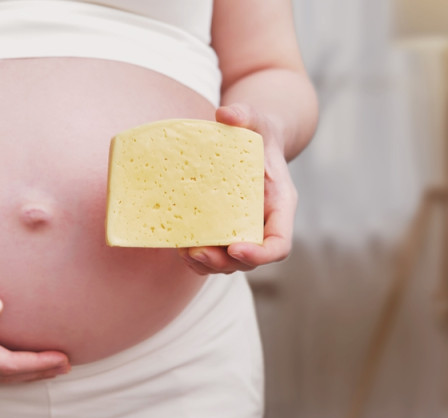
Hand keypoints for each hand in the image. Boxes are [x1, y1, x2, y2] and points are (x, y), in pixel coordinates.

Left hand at [178, 103, 297, 273]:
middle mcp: (263, 223)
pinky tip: (178, 246)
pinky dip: (196, 257)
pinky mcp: (223, 228)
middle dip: (224, 262)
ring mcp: (242, 229)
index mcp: (279, 205)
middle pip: (250, 259)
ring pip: (229, 262)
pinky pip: (213, 252)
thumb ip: (246, 115)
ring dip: (207, 264)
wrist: (253, 139)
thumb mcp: (256, 119)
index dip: (260, 253)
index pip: (279, 243)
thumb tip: (224, 114)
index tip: (236, 249)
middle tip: (197, 252)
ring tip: (185, 252)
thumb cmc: (258, 131)